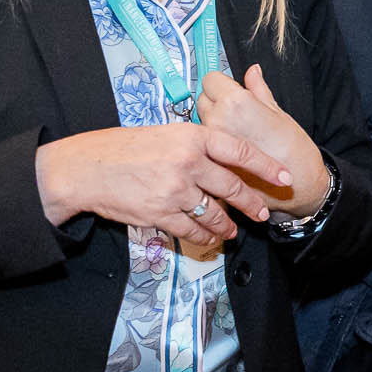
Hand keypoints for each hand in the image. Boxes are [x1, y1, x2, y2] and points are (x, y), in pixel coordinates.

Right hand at [34, 122, 293, 247]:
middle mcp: (188, 162)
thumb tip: (225, 155)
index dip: (266, 166)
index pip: (240, 151)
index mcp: (192, 136)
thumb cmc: (124, 147)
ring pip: (215, 213)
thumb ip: (196, 143)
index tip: (285, 176)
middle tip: (263, 213)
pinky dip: (205, 237)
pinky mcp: (161, 213)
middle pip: (232, 187)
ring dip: (227, 225)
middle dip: (252, 203)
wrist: (85, 169)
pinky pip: (192, 230)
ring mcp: (175, 190)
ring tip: (233, 231)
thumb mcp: (165, 132)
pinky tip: (211, 239)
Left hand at [194, 65, 330, 219]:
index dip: (223, 83)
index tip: (232, 89)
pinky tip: (234, 150)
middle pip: (202, 98)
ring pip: (201, 122)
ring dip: (214, 122)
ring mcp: (211, 144)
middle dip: (216, 101)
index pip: (211, 79)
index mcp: (236, 103)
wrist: (300, 187)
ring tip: (239, 133)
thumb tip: (252, 71)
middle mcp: (218, 121)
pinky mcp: (211, 162)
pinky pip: (205, 144)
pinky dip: (214, 144)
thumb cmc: (295, 151)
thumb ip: (259, 90)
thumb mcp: (279, 113)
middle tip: (238, 112)